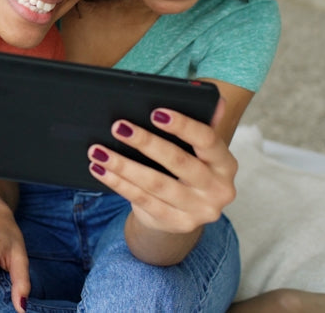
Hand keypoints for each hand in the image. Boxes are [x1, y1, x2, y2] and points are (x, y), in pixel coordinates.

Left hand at [85, 98, 236, 241]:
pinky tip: (100, 169)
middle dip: (145, 142)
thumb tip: (217, 100)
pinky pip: (141, 200)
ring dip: (123, 164)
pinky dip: (118, 183)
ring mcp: (198, 211)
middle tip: (118, 126)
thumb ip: (202, 125)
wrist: (183, 213)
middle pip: (178, 162)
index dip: (183, 125)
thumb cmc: (188, 170)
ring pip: (155, 184)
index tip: (156, 112)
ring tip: (98, 150)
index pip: (208, 140)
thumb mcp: (199, 151)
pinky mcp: (176, 223)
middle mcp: (218, 190)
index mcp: (225, 164)